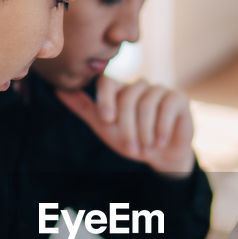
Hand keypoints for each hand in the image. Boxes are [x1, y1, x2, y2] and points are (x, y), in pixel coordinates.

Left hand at [55, 75, 195, 176]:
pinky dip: (162, 127)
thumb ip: (85, 108)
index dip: (105, 99)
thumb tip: (59, 90)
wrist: (161, 156)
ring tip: (146, 147)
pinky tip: (160, 140)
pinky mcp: (178, 97)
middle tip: (131, 147)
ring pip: (148, 103)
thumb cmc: (133, 140)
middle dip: (127, 126)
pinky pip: (168, 106)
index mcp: (120, 90)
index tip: (106, 121)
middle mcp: (139, 85)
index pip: (107, 81)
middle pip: (128, 96)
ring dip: (145, 130)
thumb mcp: (104, 127)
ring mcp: (160, 89)